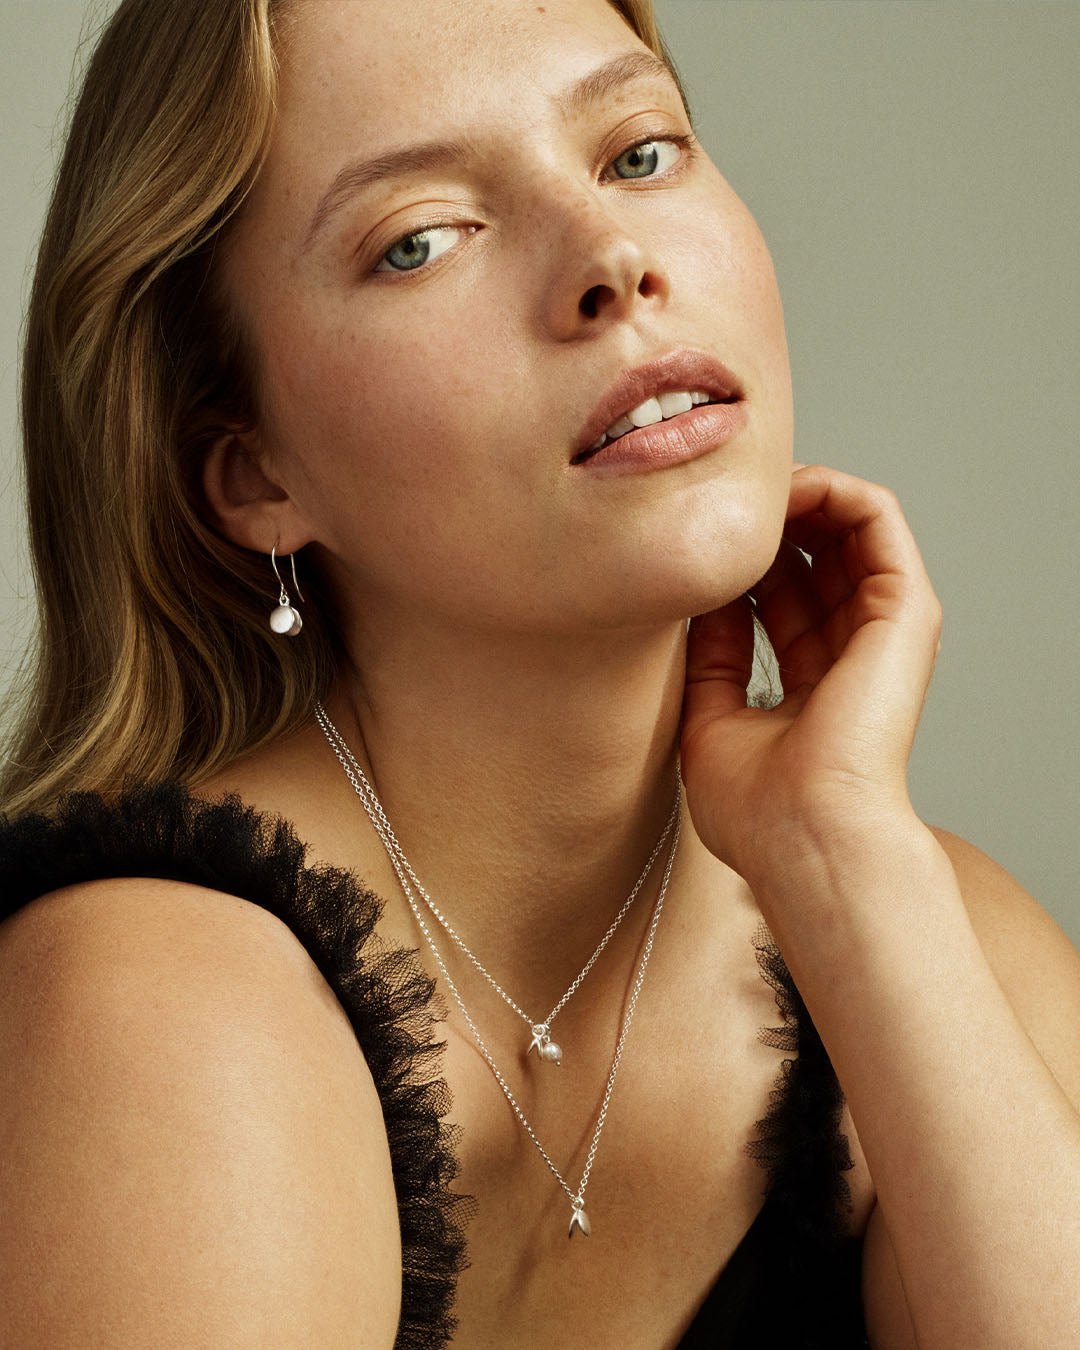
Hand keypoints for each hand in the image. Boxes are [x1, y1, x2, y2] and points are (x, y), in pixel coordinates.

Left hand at [680, 464, 941, 886]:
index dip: (736, 563)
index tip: (690, 544)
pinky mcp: (905, 608)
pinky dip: (828, 490)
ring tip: (741, 488)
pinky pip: (876, 518)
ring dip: (792, 495)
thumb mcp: (710, 718)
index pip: (779, 601)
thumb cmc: (757, 809)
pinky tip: (777, 491)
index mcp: (814, 685)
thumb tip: (703, 598)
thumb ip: (711, 656)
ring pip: (845, 528)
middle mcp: (854, 653)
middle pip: (812, 558)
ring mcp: (883, 629)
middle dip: (762, 523)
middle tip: (712, 504)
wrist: (803, 835)